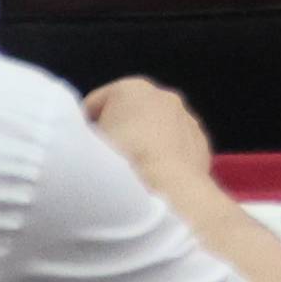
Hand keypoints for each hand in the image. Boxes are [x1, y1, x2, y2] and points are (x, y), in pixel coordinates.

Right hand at [84, 75, 222, 182]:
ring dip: (144, 147)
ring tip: (130, 176)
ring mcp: (187, 119)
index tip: (79, 151)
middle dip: (117, 134)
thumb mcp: (81, 145)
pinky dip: (165, 160)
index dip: (81, 129)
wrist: (164, 193)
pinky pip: (175, 150)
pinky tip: (154, 181)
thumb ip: (83, 136)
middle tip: (103, 164)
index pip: (95, 105)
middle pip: (129, 115)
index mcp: (130, 89)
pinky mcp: (202, 145)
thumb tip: (88, 144)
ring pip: (156, 132)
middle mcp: (164, 96)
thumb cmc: (116, 164)